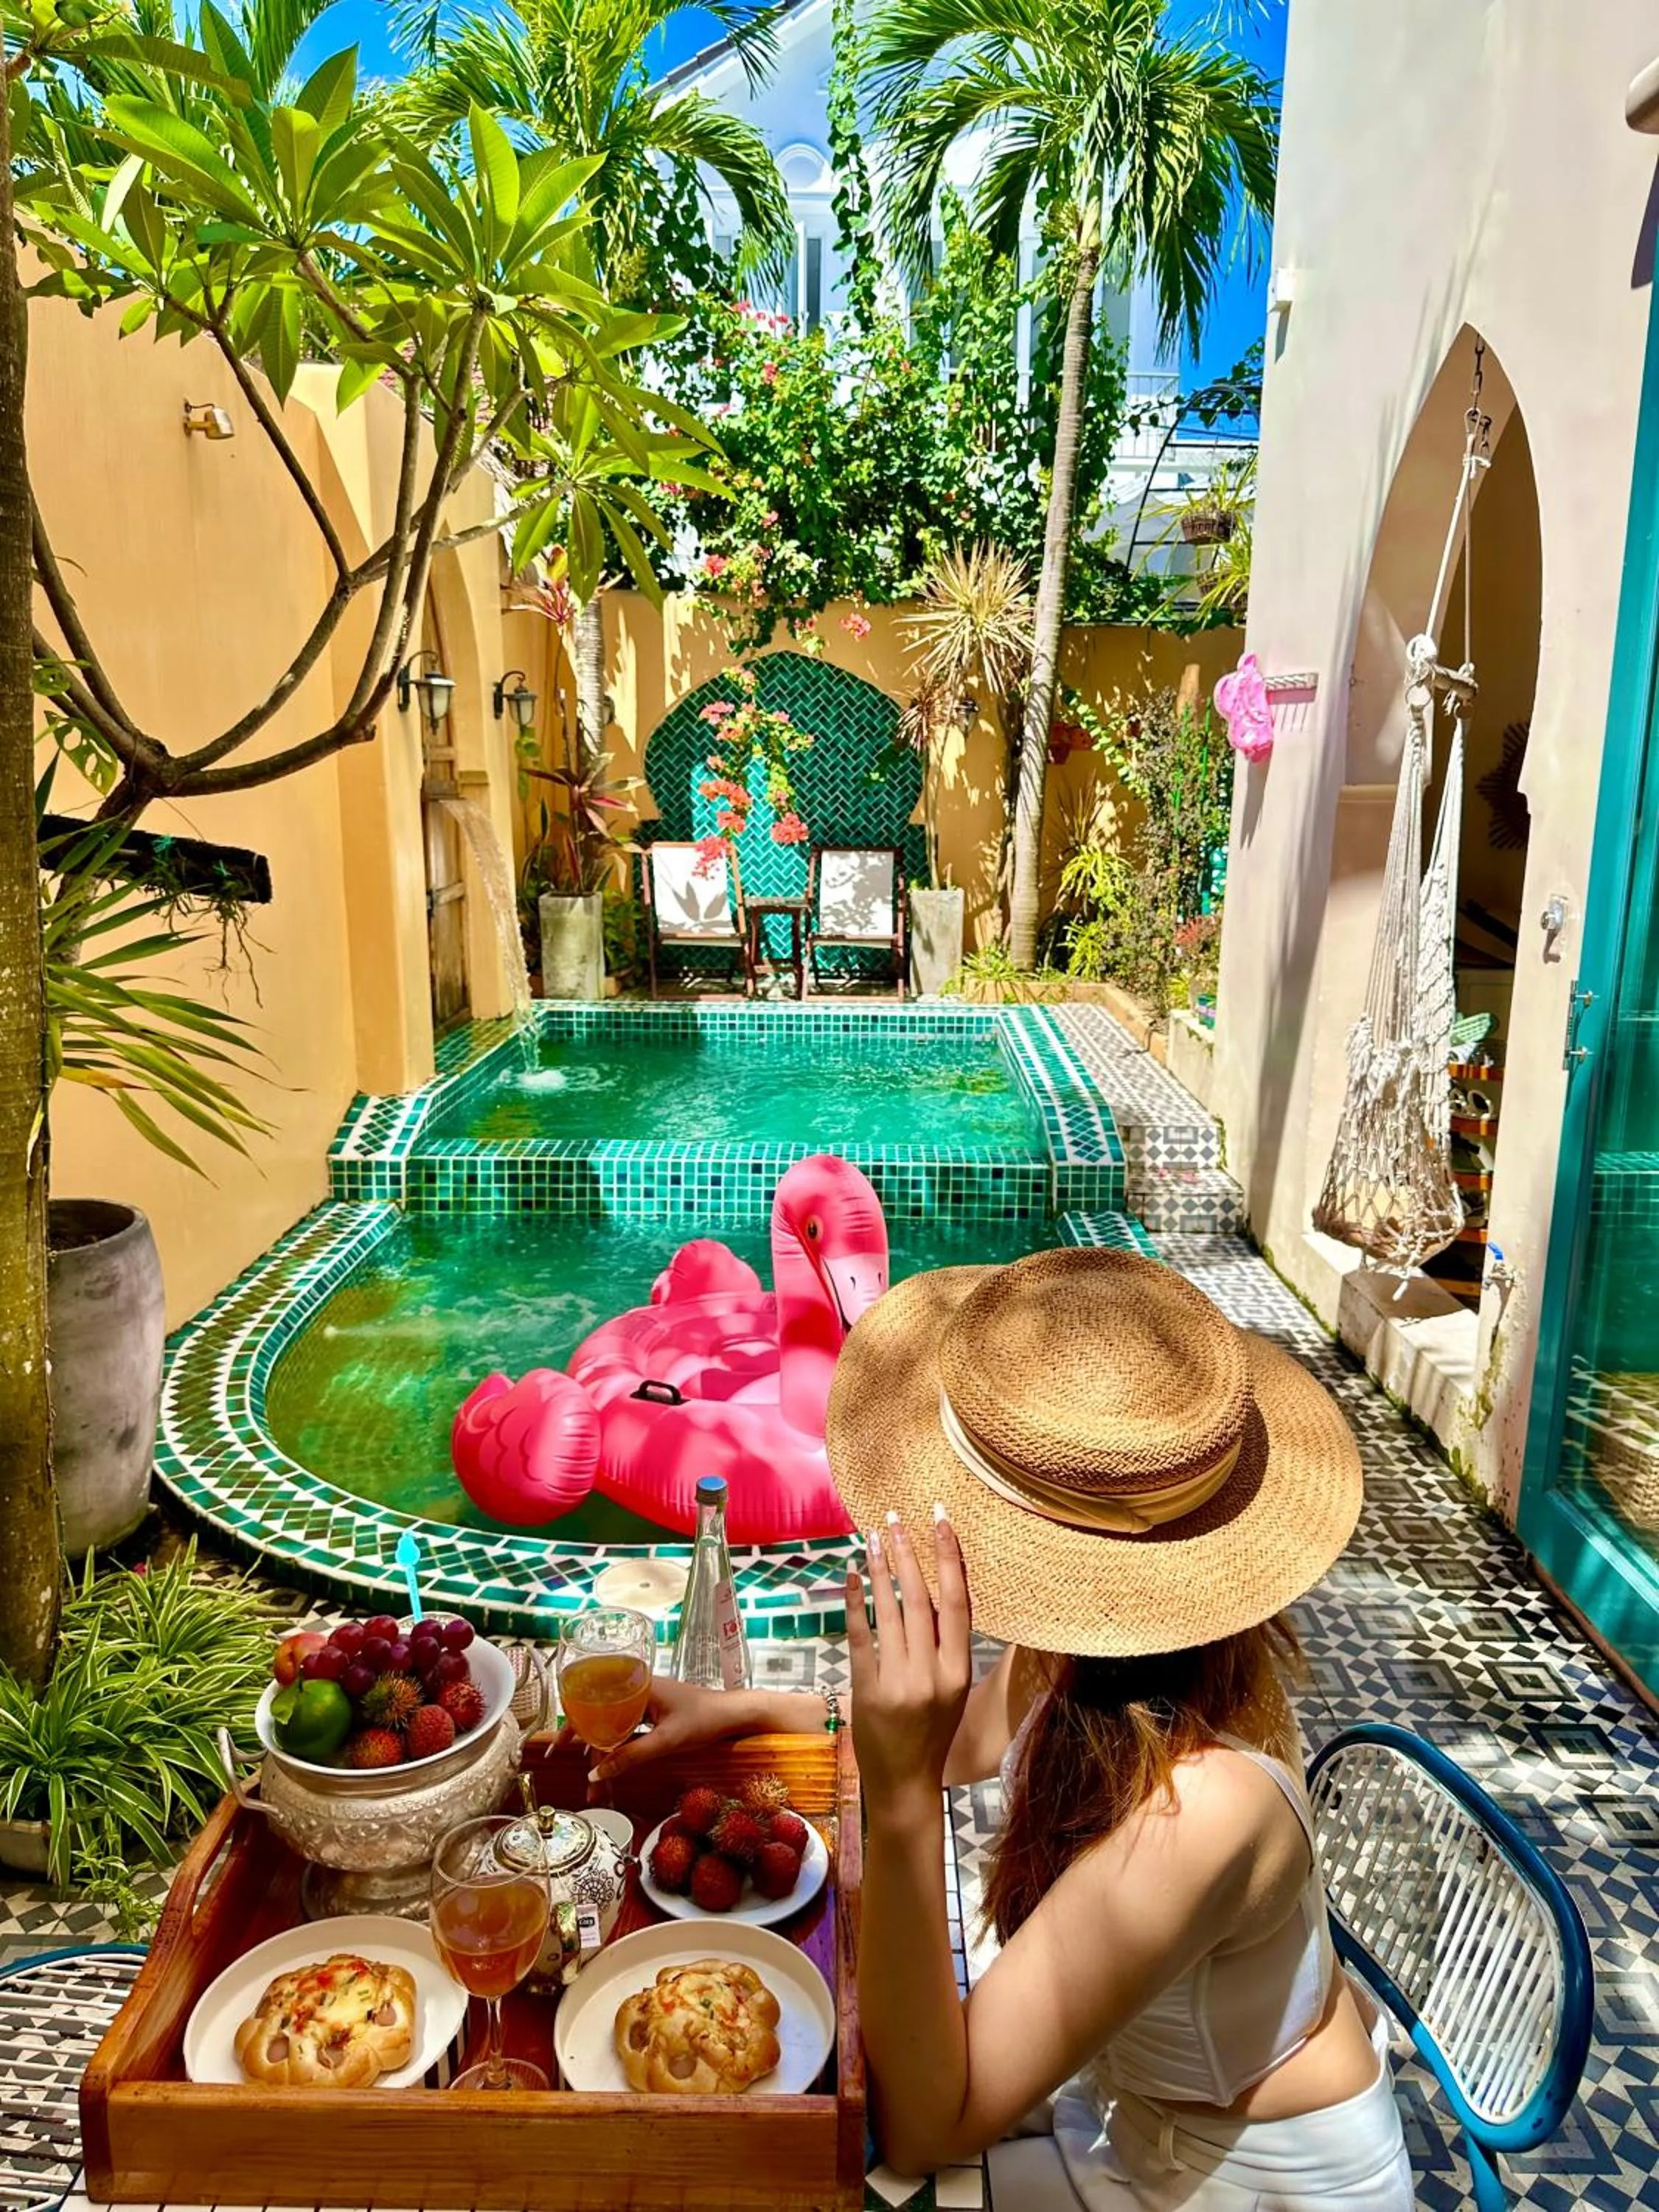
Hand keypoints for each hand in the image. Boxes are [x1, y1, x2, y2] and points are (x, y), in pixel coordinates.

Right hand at [557, 1674, 738, 1789]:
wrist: (735, 1714)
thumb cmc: (705, 1719)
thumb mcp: (666, 1741)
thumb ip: (631, 1756)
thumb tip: (596, 1774)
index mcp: (637, 1686)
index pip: (594, 1703)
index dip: (573, 1725)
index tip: (558, 1748)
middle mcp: (637, 1690)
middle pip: (601, 1719)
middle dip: (588, 1750)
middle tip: (581, 1780)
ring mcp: (645, 1702)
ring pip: (614, 1728)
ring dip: (604, 1754)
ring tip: (598, 1786)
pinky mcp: (654, 1713)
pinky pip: (628, 1731)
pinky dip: (619, 1750)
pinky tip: (612, 1768)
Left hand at [847, 1512, 971, 1822]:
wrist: (906, 1784)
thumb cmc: (932, 1732)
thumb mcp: (953, 1689)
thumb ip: (947, 1645)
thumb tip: (938, 1591)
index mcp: (960, 1671)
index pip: (959, 1603)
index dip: (951, 1559)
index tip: (942, 1522)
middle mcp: (932, 1674)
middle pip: (921, 1599)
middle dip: (908, 1553)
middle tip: (898, 1518)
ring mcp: (899, 1682)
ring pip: (890, 1611)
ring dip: (881, 1569)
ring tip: (873, 1536)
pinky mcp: (867, 1690)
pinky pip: (861, 1636)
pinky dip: (855, 1603)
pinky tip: (851, 1576)